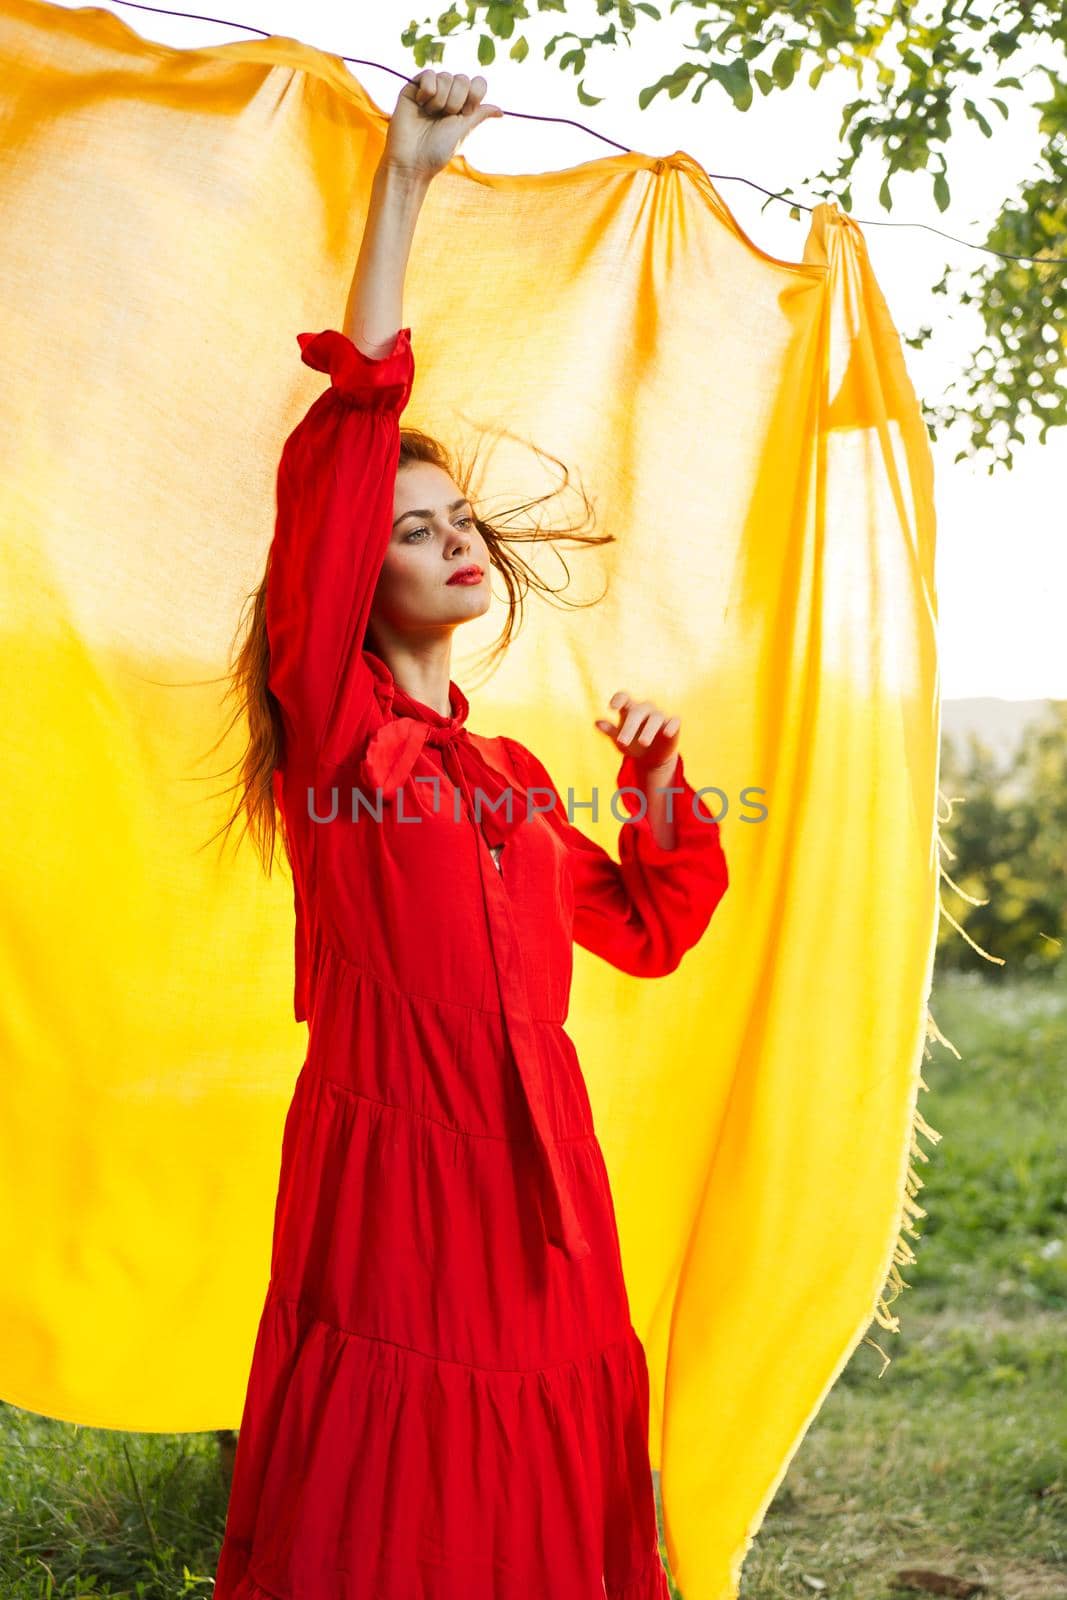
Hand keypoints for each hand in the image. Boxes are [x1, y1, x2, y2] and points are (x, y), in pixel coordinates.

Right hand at [383, 70, 502, 179]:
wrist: (412, 160)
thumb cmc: (437, 150)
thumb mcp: (463, 130)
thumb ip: (479, 114)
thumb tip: (500, 111)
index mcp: (461, 105)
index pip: (477, 83)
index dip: (474, 96)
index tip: (465, 114)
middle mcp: (446, 96)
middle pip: (462, 79)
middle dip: (457, 101)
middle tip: (445, 117)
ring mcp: (429, 91)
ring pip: (446, 77)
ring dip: (441, 100)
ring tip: (430, 115)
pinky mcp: (413, 88)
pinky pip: (428, 74)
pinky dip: (428, 90)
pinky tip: (420, 104)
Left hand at [595, 691, 680, 774]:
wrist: (651, 758)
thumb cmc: (631, 744)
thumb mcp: (618, 739)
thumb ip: (609, 730)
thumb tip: (597, 722)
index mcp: (629, 709)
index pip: (623, 697)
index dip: (618, 699)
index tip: (612, 707)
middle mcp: (645, 710)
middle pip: (638, 711)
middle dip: (629, 726)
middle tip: (622, 742)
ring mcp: (659, 716)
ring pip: (655, 717)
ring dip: (649, 730)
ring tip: (643, 742)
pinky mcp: (672, 725)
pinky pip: (674, 721)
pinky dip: (671, 725)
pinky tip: (667, 733)